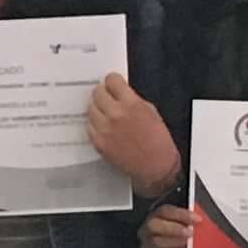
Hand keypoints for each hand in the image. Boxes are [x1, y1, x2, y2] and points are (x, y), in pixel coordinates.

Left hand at [86, 73, 180, 195]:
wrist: (156, 166)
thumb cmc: (158, 141)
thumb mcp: (151, 111)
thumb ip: (133, 99)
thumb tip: (120, 92)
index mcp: (132, 104)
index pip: (111, 81)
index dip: (113, 81)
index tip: (113, 84)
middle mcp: (116, 115)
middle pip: (98, 92)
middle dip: (104, 93)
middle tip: (108, 97)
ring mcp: (105, 129)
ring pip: (90, 108)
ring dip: (98, 108)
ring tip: (107, 113)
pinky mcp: (99, 142)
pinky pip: (89, 126)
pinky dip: (95, 124)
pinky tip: (104, 126)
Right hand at [141, 204, 193, 247]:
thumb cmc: (177, 238)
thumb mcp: (181, 226)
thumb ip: (187, 222)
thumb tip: (199, 220)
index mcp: (156, 216)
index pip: (166, 211)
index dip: (182, 214)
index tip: (197, 219)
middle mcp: (148, 230)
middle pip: (154, 225)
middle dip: (174, 228)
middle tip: (190, 232)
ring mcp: (148, 245)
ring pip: (157, 242)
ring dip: (177, 242)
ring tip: (190, 242)